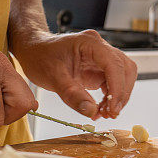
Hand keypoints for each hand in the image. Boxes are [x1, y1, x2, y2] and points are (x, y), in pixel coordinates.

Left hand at [12, 30, 136, 118]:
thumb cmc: (40, 56)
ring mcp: (100, 58)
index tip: (113, 108)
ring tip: (104, 113)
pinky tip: (100, 109)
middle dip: (121, 93)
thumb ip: (72, 94)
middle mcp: (99, 48)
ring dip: (118, 96)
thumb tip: (91, 111)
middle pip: (124, 69)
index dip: (118, 87)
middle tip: (110, 113)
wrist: (33, 51)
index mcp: (90, 43)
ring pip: (123, 76)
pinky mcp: (98, 68)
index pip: (114, 64)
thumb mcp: (52, 77)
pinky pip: (112, 82)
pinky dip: (110, 97)